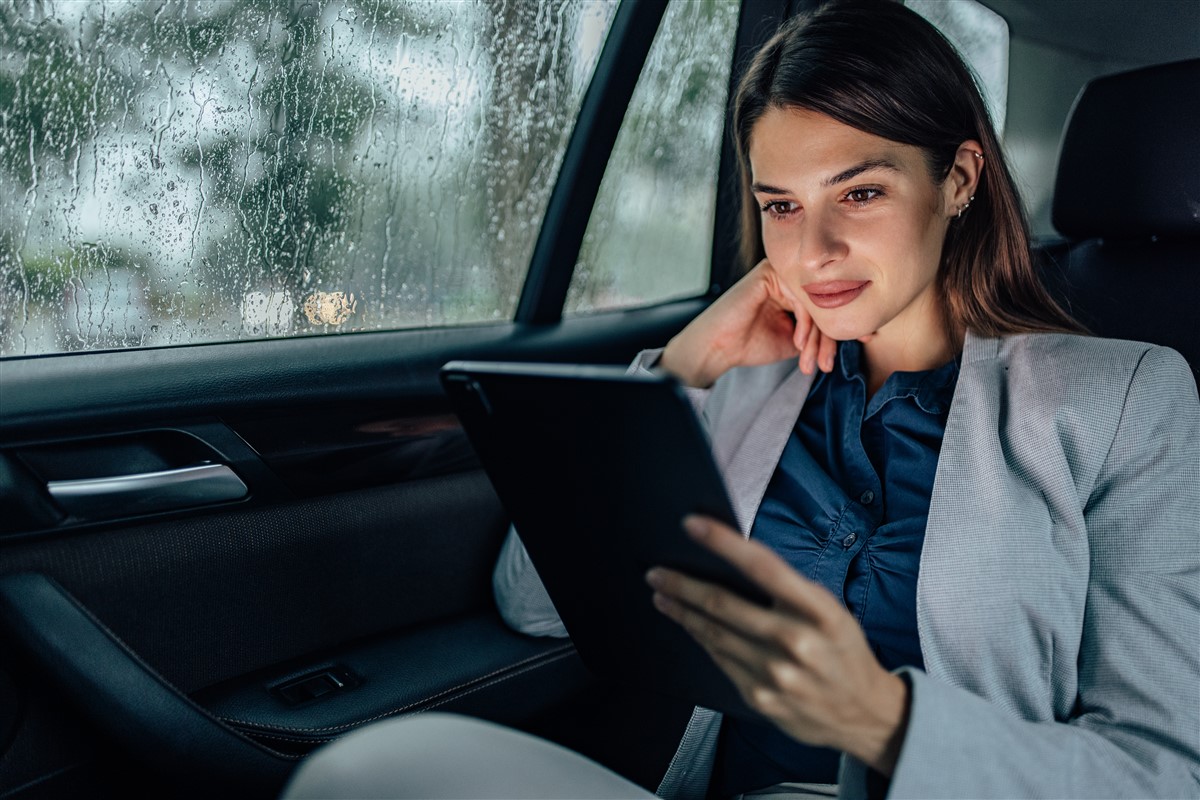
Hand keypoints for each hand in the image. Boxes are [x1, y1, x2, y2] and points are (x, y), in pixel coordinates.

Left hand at [645, 516, 909, 775]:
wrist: (865, 714)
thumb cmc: (843, 652)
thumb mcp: (831, 611)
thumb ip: (789, 591)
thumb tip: (735, 563)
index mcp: (819, 611)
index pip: (763, 566)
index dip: (723, 542)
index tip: (692, 524)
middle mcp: (795, 641)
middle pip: (724, 604)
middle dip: (682, 585)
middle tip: (656, 572)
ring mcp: (775, 674)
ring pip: (713, 633)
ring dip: (682, 611)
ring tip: (662, 595)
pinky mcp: (759, 697)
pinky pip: (719, 659)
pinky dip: (700, 638)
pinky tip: (688, 625)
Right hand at [659, 260, 836, 387]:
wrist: (717, 348)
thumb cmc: (749, 344)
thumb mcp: (796, 341)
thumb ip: (819, 331)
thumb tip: (852, 330)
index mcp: (795, 288)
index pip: (827, 303)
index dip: (844, 324)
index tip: (867, 340)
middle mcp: (789, 276)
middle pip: (823, 302)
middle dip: (830, 337)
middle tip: (829, 363)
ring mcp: (779, 272)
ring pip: (815, 302)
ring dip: (816, 337)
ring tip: (810, 361)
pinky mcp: (769, 273)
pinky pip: (800, 298)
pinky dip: (804, 324)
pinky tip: (797, 344)